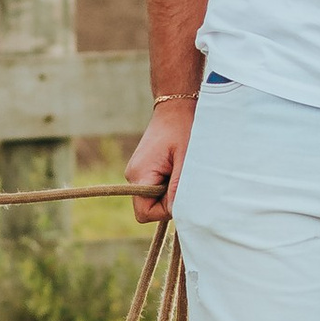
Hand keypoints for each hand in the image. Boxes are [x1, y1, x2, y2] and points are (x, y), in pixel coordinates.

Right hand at [125, 92, 195, 224]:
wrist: (176, 107)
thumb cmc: (184, 130)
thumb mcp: (187, 160)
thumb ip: (180, 188)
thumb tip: (178, 213)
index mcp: (140, 174)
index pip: (145, 213)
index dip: (164, 210)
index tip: (180, 192)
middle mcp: (132, 176)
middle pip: (148, 207)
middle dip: (168, 200)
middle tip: (182, 178)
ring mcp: (136, 172)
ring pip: (152, 198)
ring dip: (169, 191)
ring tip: (180, 168)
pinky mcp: (143, 169)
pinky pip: (154, 188)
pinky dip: (167, 183)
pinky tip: (176, 166)